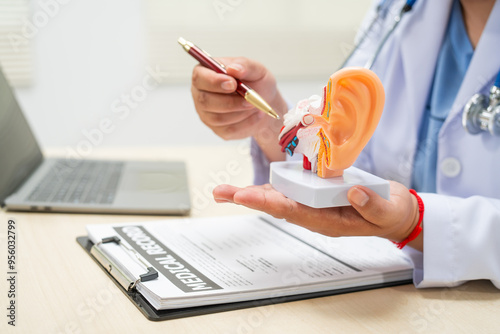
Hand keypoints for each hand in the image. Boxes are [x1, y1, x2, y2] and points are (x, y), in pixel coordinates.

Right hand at [191, 57, 286, 160]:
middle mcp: (201, 95)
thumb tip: (232, 69)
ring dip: (241, 112)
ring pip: (218, 118)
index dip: (214, 82)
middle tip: (249, 99)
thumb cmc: (256, 82)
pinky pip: (229, 129)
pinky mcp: (218, 129)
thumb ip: (244, 65)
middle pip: (205, 101)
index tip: (233, 83)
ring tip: (256, 104)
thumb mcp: (255, 69)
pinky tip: (257, 114)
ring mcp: (207, 114)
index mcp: (205, 74)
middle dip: (229, 101)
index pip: (199, 78)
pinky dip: (247, 122)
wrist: (266, 102)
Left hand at [213, 181, 421, 249]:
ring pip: (280, 197)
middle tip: (221, 193)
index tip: (244, 197)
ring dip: (254, 192)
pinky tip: (256, 182)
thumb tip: (353, 192)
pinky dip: (273, 184)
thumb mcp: (388, 212)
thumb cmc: (391, 214)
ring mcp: (315, 204)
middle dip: (248, 199)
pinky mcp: (318, 192)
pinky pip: (292, 188)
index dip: (266, 203)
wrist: (394, 212)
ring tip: (227, 191)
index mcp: (328, 221)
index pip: (292, 212)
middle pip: (276, 205)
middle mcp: (315, 214)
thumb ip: (372, 205)